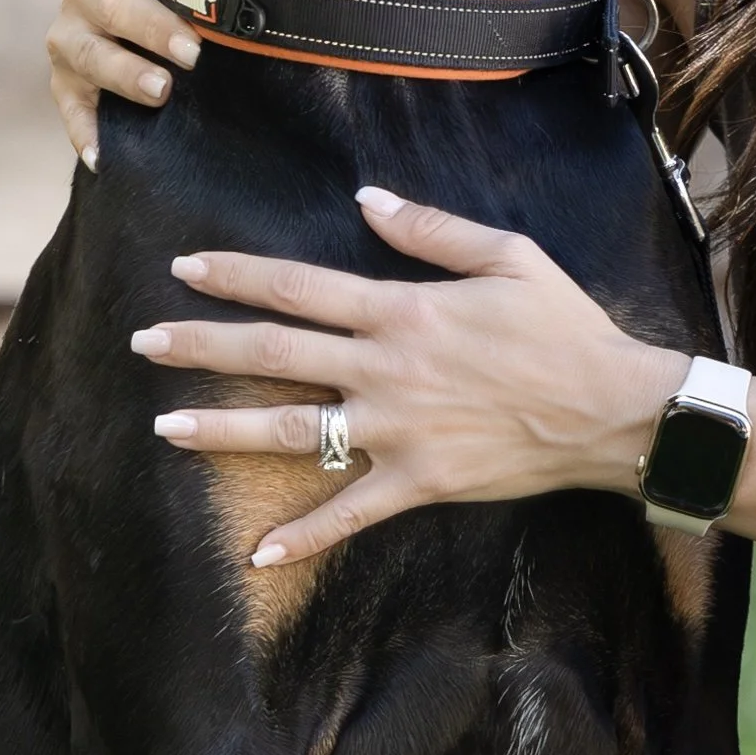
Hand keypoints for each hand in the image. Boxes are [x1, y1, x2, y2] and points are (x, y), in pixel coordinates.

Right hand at [49, 0, 199, 164]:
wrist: (133, 16)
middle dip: (152, 26)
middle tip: (193, 51)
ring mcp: (74, 27)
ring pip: (90, 50)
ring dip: (126, 72)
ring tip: (163, 90)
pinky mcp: (68, 73)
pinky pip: (72, 103)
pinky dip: (85, 128)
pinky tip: (102, 155)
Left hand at [131, 187, 689, 562]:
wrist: (611, 409)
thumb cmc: (566, 327)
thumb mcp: (509, 256)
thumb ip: (431, 229)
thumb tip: (366, 200)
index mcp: (403, 310)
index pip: (298, 287)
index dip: (237, 275)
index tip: (185, 269)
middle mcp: (385, 370)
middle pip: (273, 355)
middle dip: (201, 346)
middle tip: (144, 343)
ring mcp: (396, 432)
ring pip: (289, 432)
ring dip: (220, 430)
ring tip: (164, 429)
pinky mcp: (418, 482)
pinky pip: (348, 514)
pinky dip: (302, 537)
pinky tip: (256, 554)